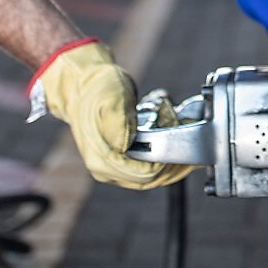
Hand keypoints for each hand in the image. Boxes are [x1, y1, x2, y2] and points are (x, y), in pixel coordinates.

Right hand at [29, 39, 191, 189]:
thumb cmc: (98, 89)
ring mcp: (111, 168)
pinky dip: (162, 158)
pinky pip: (146, 169)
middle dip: (172, 160)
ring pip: (151, 178)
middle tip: (185, 136)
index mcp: (101, 159)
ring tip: (181, 137)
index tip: (179, 140)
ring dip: (170, 160)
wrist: (82, 87)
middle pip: (150, 180)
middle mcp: (104, 169)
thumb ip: (118, 121)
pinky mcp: (118, 163)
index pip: (144, 174)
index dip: (167, 160)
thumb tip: (125, 144)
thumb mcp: (111, 96)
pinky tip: (171, 141)